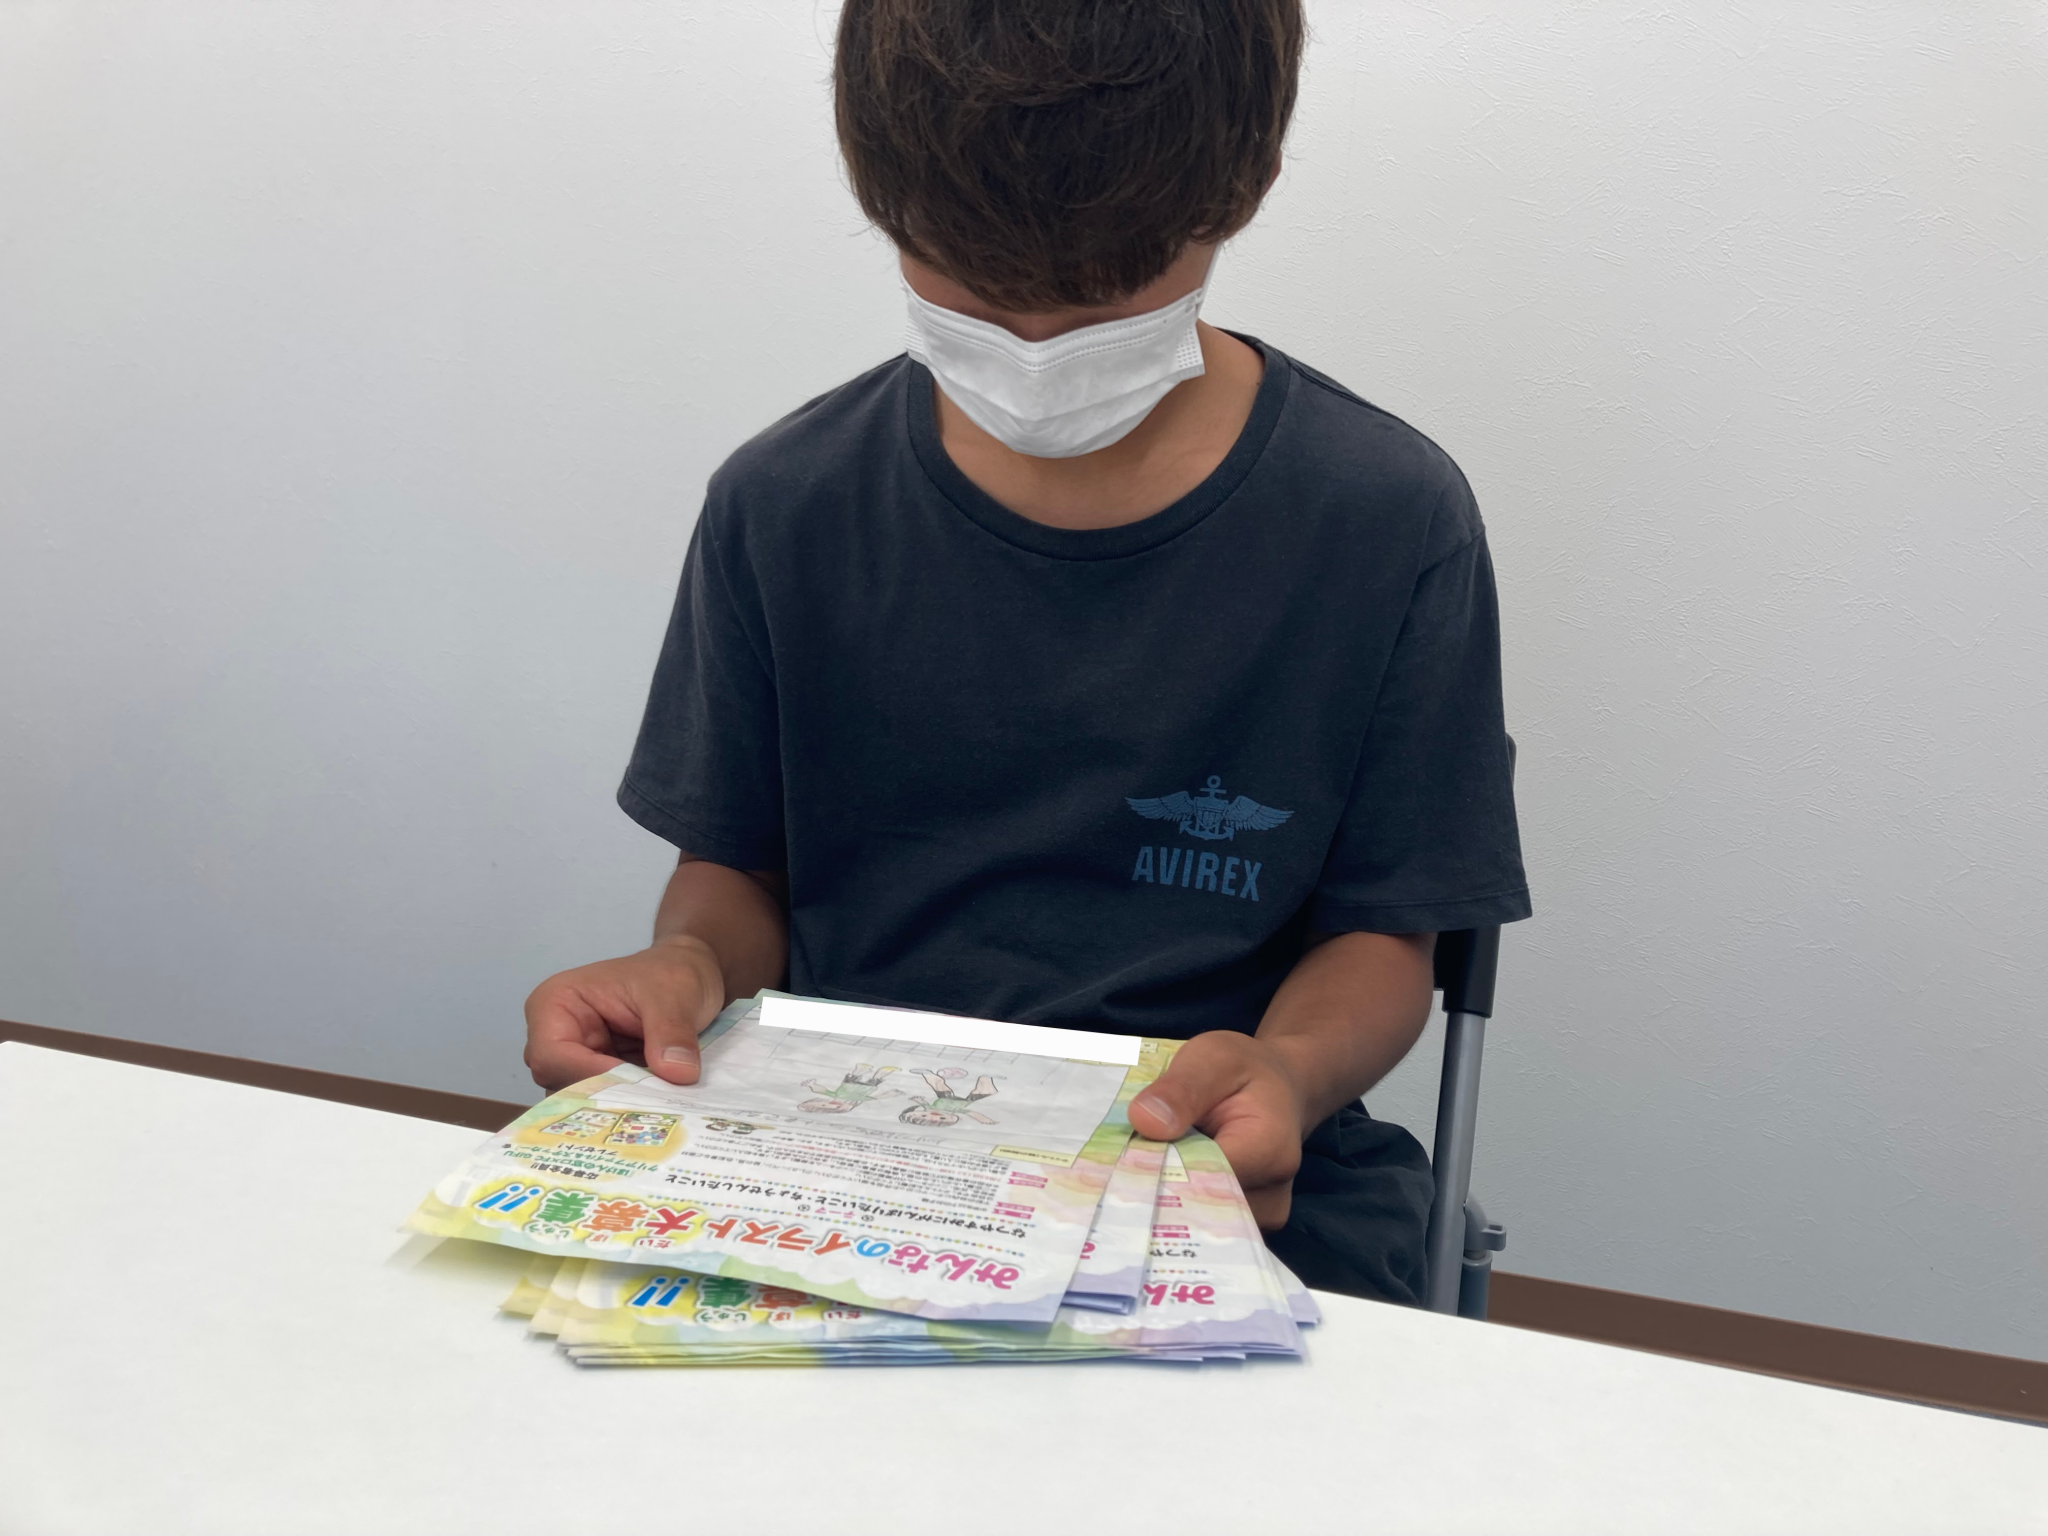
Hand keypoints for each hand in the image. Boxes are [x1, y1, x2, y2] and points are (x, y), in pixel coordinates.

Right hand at [523, 935, 725, 1090]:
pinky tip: (657, 1108)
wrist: (689, 974)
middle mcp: (553, 1036)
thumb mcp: (676, 994)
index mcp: (554, 1004)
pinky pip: (605, 1102)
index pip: (552, 1057)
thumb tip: (678, 1074)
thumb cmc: (670, 972)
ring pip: (582, 1100)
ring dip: (621, 1105)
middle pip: (561, 1085)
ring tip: (658, 1106)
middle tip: (650, 1106)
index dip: (589, 1077)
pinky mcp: (598, 1077)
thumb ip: (671, 1033)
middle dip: (606, 1096)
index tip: (636, 1088)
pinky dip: (630, 1106)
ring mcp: (574, 1060)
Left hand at [1127, 1031, 1308, 1230]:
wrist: (1281, 1090)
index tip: (1119, 1161)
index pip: (1201, 1180)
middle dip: (1154, 1192)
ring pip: (1196, 1223)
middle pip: (1198, 1210)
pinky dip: (1175, 1205)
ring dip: (1162, 1200)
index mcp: (1268, 1150)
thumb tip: (1145, 1121)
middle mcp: (1270, 1196)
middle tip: (1115, 1169)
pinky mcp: (1245, 1224)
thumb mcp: (1214, 1059)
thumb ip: (1182, 1089)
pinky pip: (1202, 1224)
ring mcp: (1260, 1217)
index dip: (1156, 1172)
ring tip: (1137, 1170)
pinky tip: (1157, 1181)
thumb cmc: (1245, 1071)